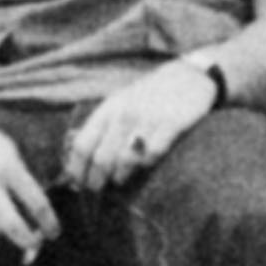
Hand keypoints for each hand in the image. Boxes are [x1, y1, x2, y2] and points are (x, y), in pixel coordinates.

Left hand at [61, 60, 221, 191]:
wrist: (188, 76)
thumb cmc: (148, 96)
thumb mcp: (119, 104)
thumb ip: (101, 129)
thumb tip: (80, 163)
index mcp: (108, 109)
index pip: (82, 145)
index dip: (77, 169)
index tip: (77, 184)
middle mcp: (125, 114)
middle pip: (101, 158)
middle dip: (96, 180)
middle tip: (97, 189)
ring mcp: (148, 119)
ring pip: (125, 159)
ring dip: (120, 176)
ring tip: (119, 179)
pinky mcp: (172, 124)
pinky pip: (153, 154)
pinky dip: (147, 164)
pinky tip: (145, 165)